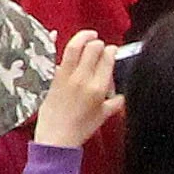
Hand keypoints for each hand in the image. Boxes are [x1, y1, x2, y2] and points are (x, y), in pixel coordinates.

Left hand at [36, 31, 124, 148]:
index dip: (111, 50)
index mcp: (98, 87)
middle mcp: (83, 78)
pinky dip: (53, 41)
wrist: (57, 139)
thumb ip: (115, 103)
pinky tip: (54, 34)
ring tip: (88, 36)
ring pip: (75, 47)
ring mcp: (65, 77)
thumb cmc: (80, 129)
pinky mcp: (51, 77)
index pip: (108, 58)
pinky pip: (53, 55)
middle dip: (98, 43)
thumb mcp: (103, 116)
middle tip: (99, 45)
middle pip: (93, 48)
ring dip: (83, 37)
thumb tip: (122, 96)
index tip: (111, 50)